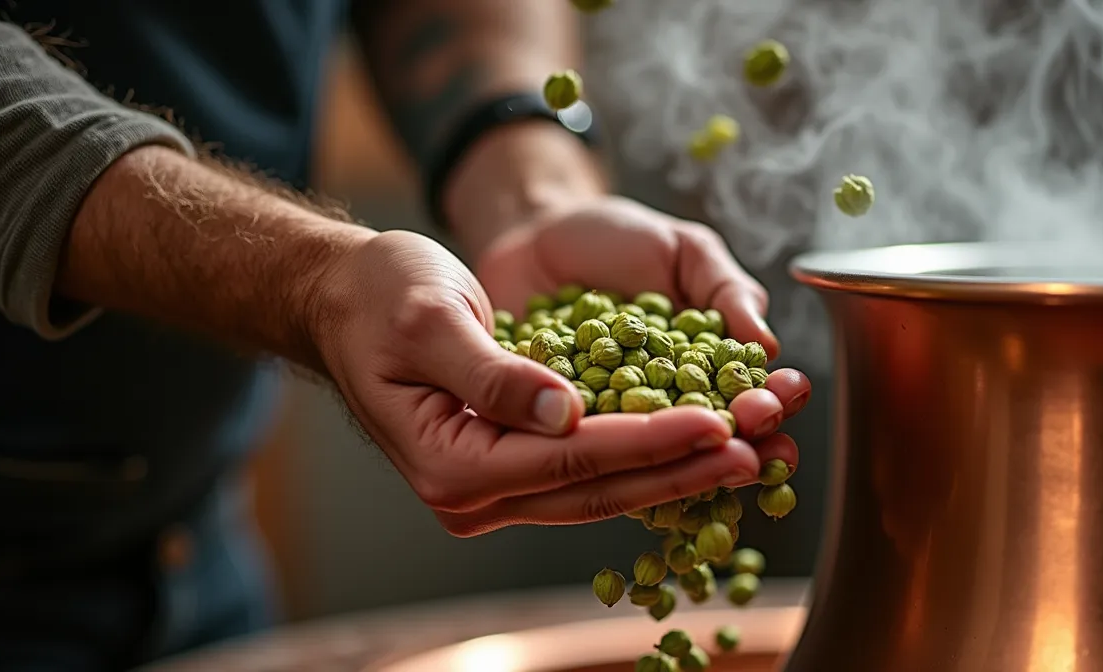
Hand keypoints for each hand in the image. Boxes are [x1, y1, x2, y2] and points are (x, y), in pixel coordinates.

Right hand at [313, 230, 807, 536]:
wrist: (345, 296)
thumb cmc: (377, 297)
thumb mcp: (430, 321)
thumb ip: (495, 373)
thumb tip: (563, 413)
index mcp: (448, 463)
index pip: (569, 458)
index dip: (648, 440)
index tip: (716, 422)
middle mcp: (470, 492)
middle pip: (595, 487)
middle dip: (680, 471)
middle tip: (756, 455)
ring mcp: (490, 486)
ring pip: (597, 487)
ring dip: (673, 472)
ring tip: (744, 456)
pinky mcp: (508, 465)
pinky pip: (584, 472)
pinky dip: (641, 457)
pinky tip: (692, 447)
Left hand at [473, 195, 813, 459]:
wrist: (534, 233)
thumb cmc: (617, 240)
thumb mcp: (684, 251)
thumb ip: (726, 291)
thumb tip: (766, 345)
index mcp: (704, 371)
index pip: (747, 397)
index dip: (770, 402)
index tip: (781, 397)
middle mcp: (661, 407)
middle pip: (707, 439)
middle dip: (736, 439)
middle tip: (750, 429)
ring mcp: (608, 422)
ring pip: (646, 456)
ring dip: (675, 460)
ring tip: (693, 450)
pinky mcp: (554, 426)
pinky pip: (576, 445)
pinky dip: (594, 451)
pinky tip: (611, 452)